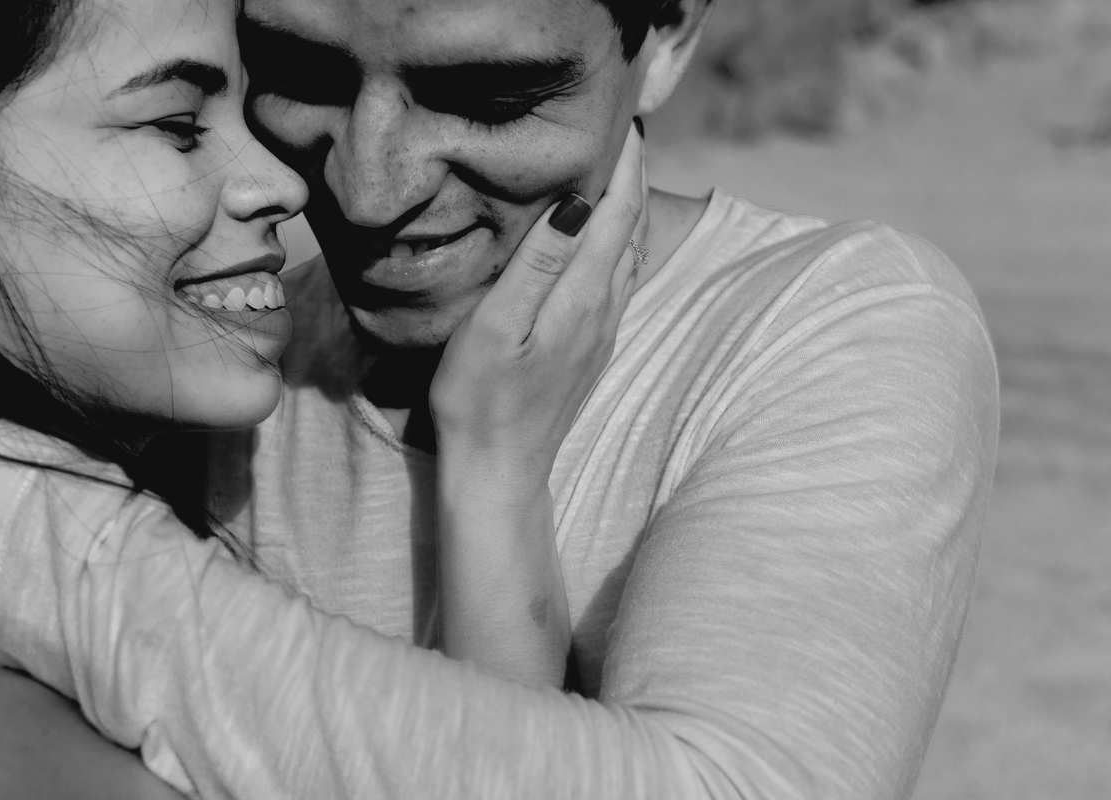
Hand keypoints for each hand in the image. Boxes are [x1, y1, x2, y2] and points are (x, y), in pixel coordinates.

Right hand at [430, 125, 647, 488]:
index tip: (622, 118)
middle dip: (631, 175)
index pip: (617, 211)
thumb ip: (539, 263)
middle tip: (621, 128)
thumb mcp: (495, 327)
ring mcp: (602, 330)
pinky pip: (619, 278)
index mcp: (583, 297)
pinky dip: (619, 241)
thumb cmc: (481, 400)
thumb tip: (579, 203)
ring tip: (615, 170)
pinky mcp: (592, 347)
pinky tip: (603, 236)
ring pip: (631, 252)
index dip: (624, 162)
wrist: (500, 470)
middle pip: (632, 226)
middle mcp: (604, 309)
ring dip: (628, 207)